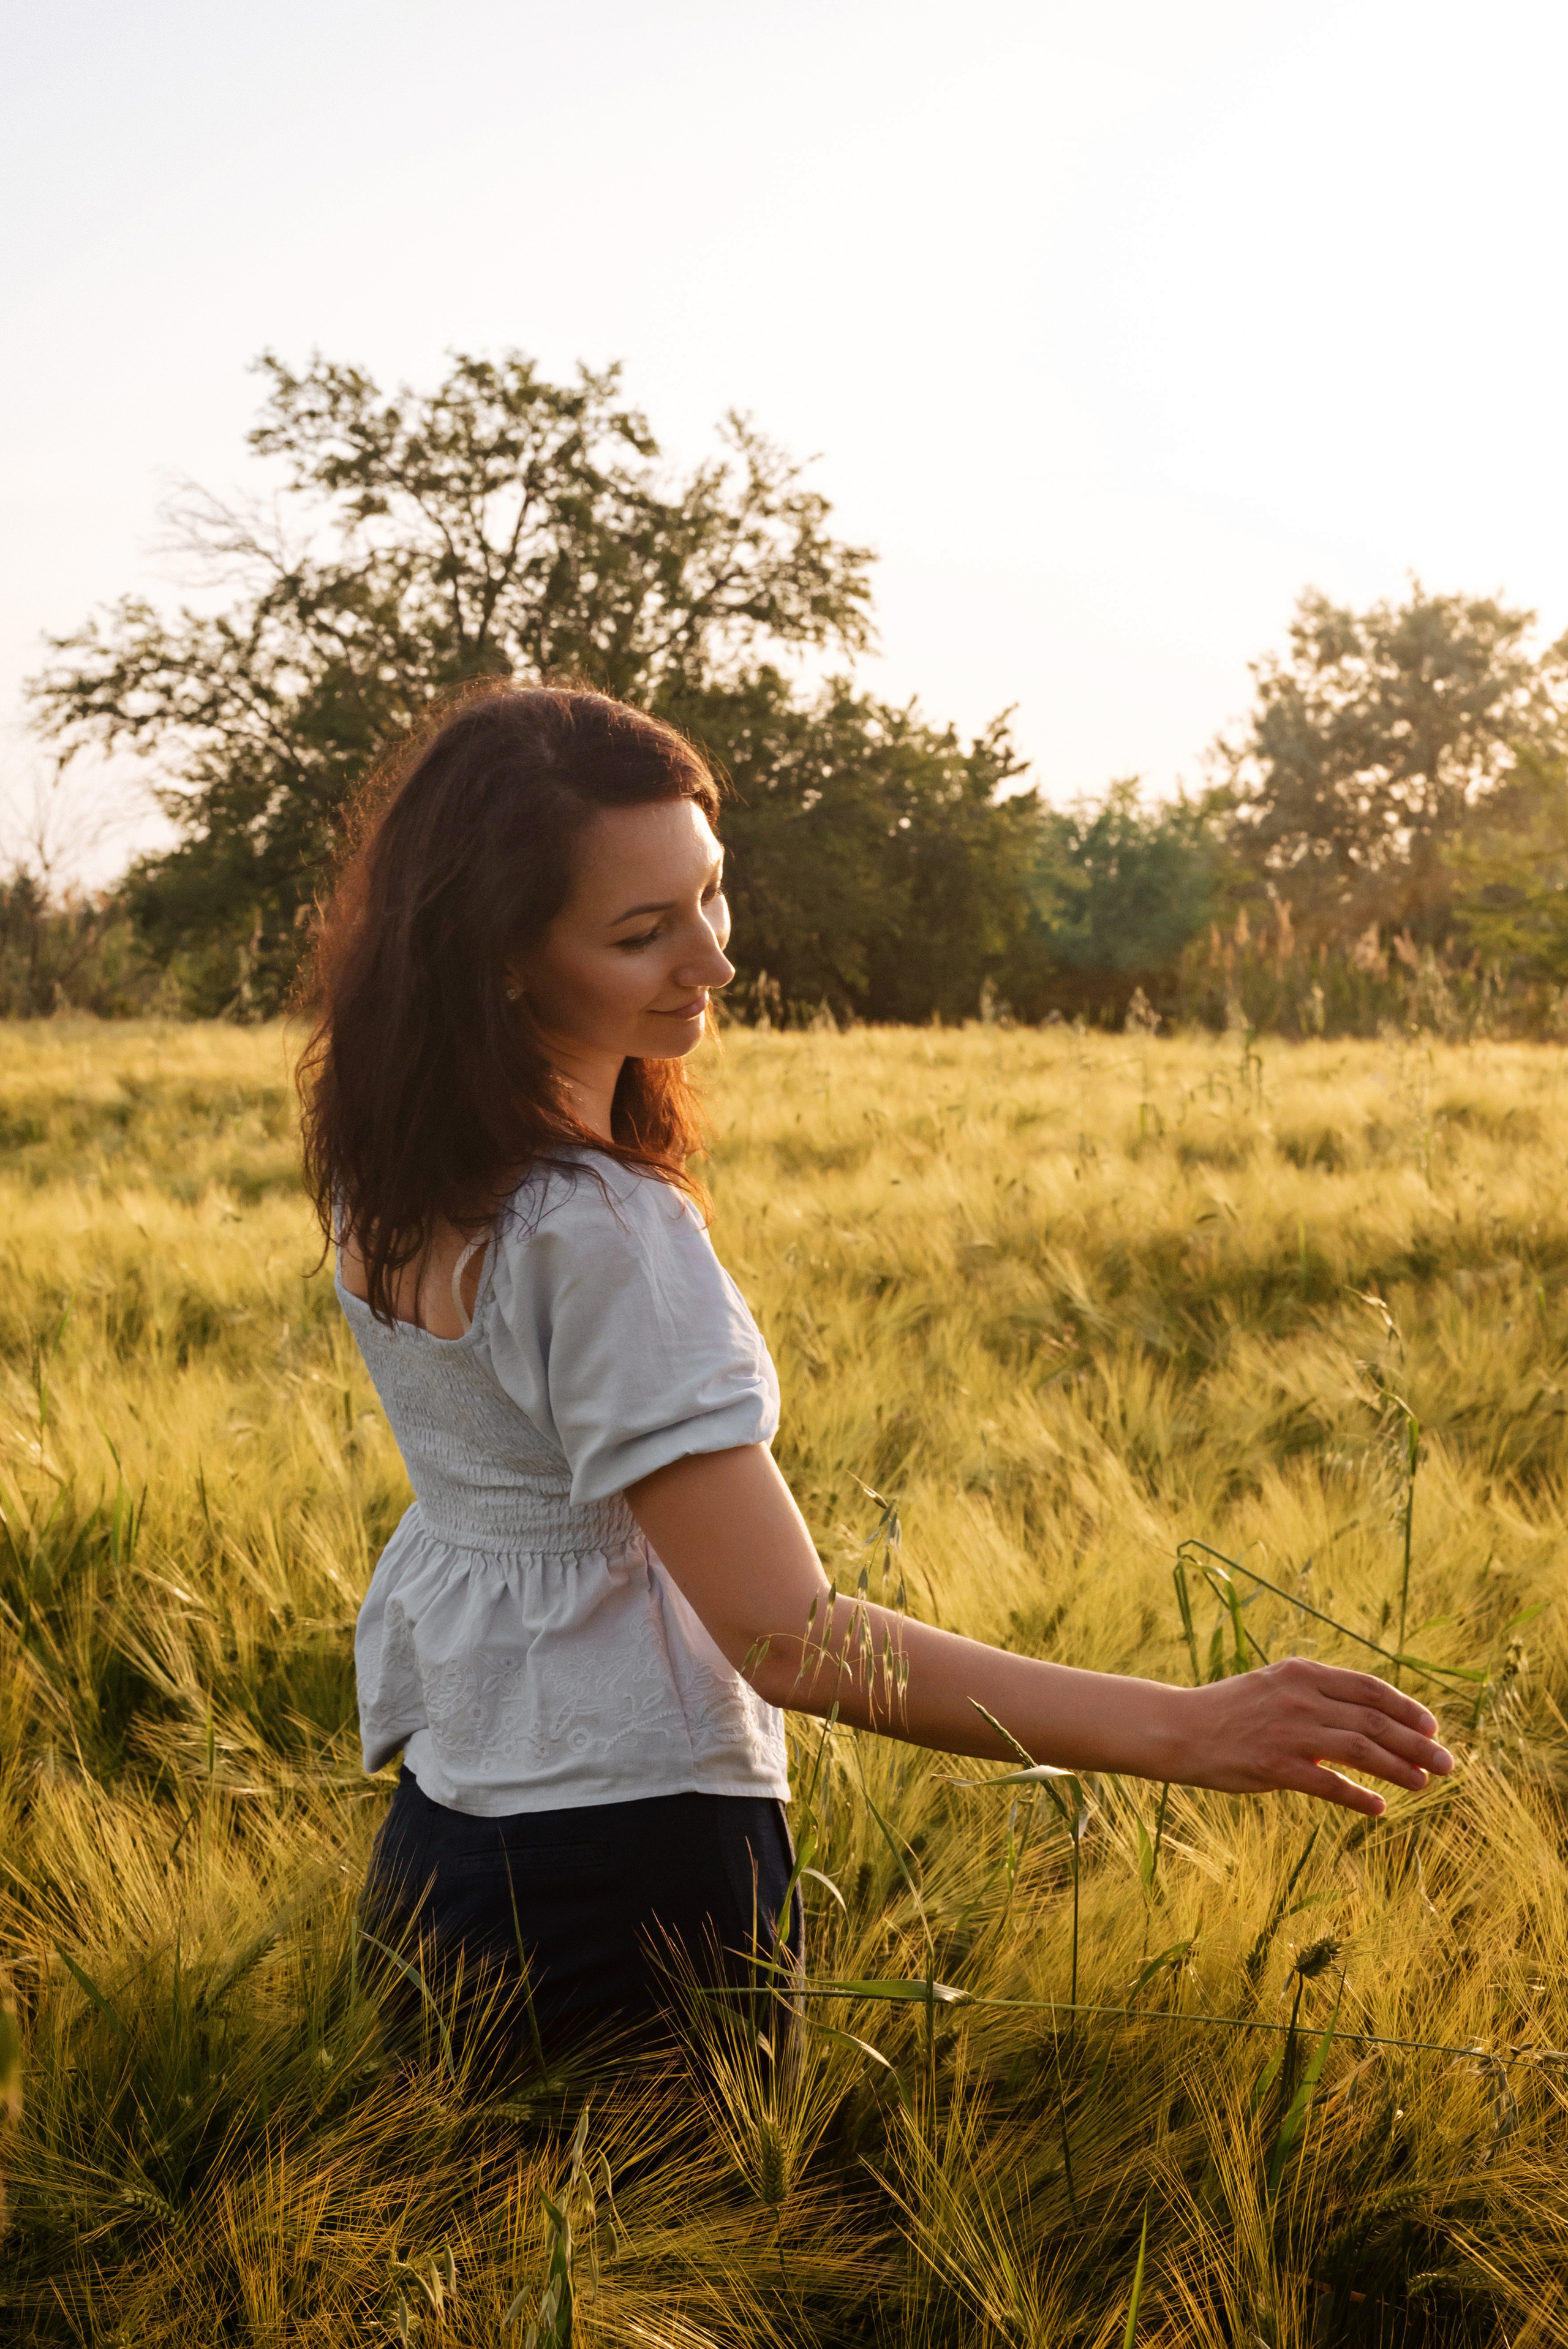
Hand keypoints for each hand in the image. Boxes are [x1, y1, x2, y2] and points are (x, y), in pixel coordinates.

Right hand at [1166, 1658, 1454, 1814]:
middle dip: (1418, 1743)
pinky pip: (1330, 1785)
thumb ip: (1315, 1694)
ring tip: (1425, 1784)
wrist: (1178, 1727)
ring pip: (1362, 1750)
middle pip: (1376, 1721)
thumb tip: (1364, 1715)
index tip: (1431, 1726)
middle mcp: (1302, 1698)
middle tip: (1448, 1764)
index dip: (1407, 1708)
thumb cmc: (1229, 1710)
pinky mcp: (1276, 1768)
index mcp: (1303, 1673)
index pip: (1370, 1688)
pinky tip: (1378, 1808)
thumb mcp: (1274, 1685)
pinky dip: (1359, 1797)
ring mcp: (1290, 1733)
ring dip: (1400, 1769)